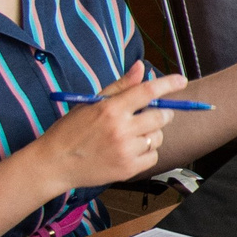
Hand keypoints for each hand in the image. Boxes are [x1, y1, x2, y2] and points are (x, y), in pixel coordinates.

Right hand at [32, 62, 181, 191]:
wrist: (54, 163)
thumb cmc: (71, 130)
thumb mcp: (91, 103)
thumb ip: (120, 86)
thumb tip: (141, 67)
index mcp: (110, 109)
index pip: (147, 92)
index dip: (168, 84)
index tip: (181, 80)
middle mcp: (120, 130)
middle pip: (161, 116)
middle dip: (161, 112)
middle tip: (148, 114)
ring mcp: (125, 151)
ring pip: (158, 137)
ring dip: (151, 133)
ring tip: (131, 135)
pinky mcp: (128, 169)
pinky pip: (153, 156)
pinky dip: (147, 152)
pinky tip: (130, 149)